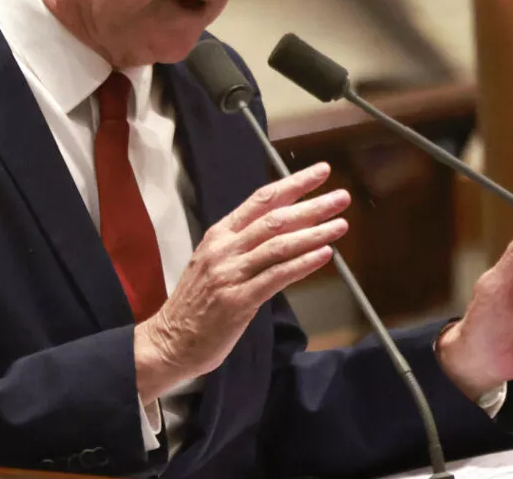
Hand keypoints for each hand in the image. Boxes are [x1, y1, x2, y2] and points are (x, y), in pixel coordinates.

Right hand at [134, 163, 348, 403]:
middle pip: (275, 219)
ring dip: (314, 233)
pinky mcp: (238, 300)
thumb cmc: (196, 303)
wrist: (170, 340)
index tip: (321, 172)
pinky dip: (302, 263)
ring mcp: (230, 273)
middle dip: (311, 205)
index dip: (293, 184)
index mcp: (219, 234)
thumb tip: (283, 229)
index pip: (261, 200)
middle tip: (341, 197)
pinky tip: (324, 254)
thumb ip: (243, 244)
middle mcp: (224, 248)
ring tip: (341, 224)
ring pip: (278, 245)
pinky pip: (276, 276)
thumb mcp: (214, 262)